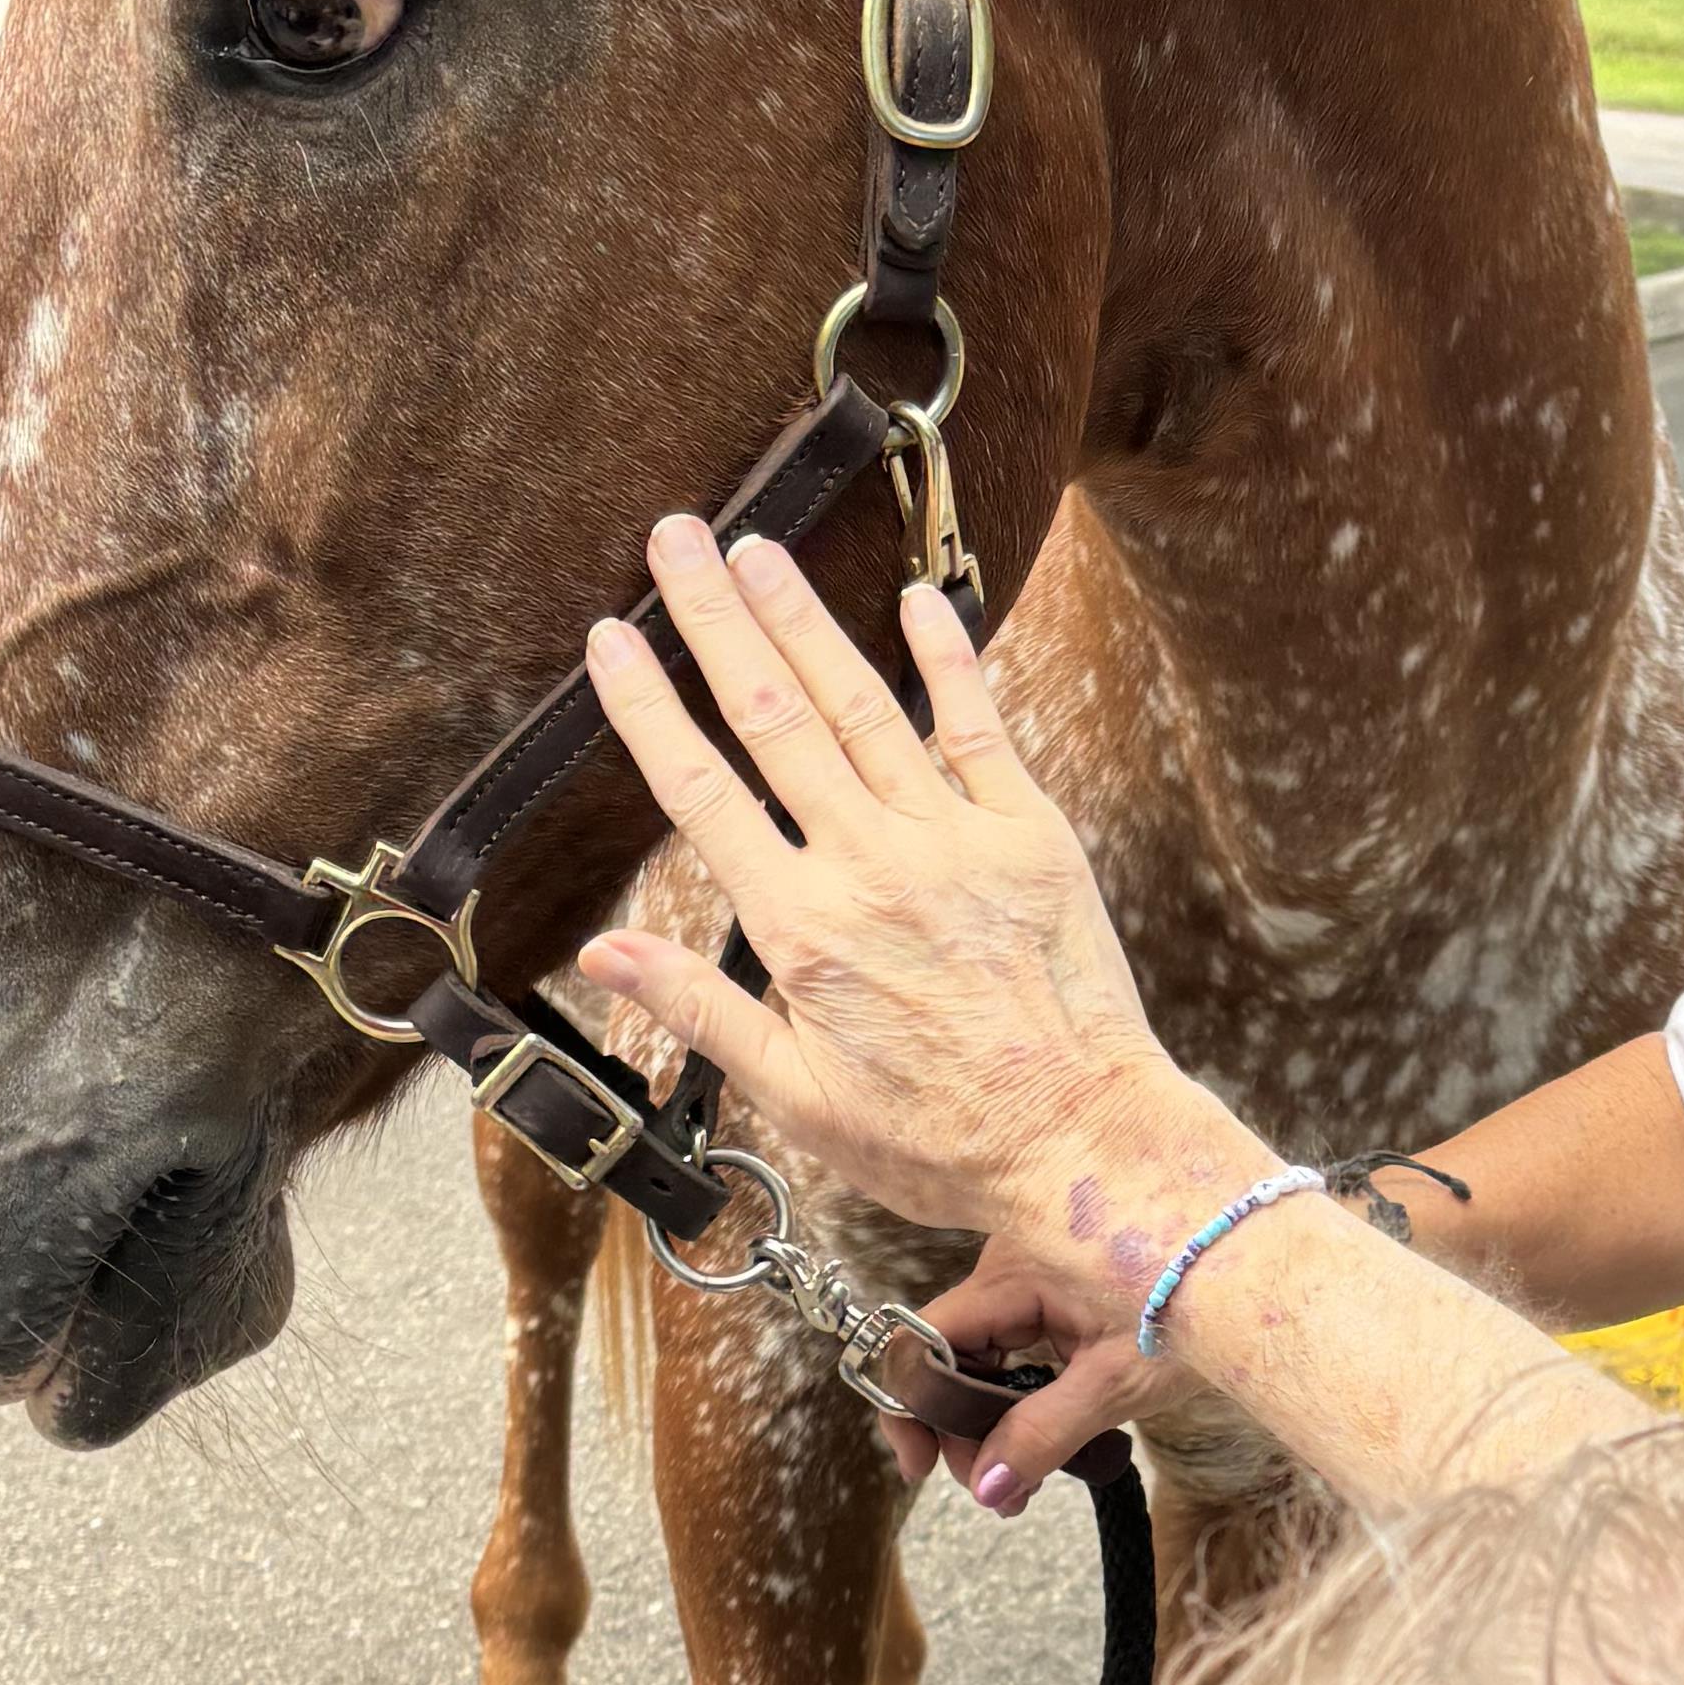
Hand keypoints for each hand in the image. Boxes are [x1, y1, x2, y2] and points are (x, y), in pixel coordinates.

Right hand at [571, 524, 1238, 1293]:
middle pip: (773, 718)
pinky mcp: (1030, 837)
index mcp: (801, 930)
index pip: (701, 794)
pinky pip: (981, 728)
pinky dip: (949, 659)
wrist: (1080, 1145)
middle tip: (677, 539)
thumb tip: (603, 953)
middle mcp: (870, 867)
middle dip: (716, 619)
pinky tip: (916, 599)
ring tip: (760, 550)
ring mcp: (954, 842)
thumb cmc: (939, 1140)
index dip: (649, 708)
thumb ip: (699, 1010)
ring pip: (863, 705)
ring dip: (805, 620)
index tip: (611, 640)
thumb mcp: (796, 1097)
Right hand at [869, 1258, 1178, 1514]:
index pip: (925, 1340)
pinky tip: (1039, 1444)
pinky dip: (1019, 1397)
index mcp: (1011, 1274)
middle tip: (1000, 1493)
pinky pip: (1013, 1348)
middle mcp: (1008, 1265)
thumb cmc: (1195, 1309)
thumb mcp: (1116, 1384)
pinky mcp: (1054, 1291)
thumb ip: (1042, 1435)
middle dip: (961, 1432)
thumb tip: (986, 1488)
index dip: (913, 1406)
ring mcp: (1030, 1275)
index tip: (923, 1466)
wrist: (1258, 1268)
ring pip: (981, 1358)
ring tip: (1023, 1486)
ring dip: (991, 1423)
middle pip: (949, 1355)